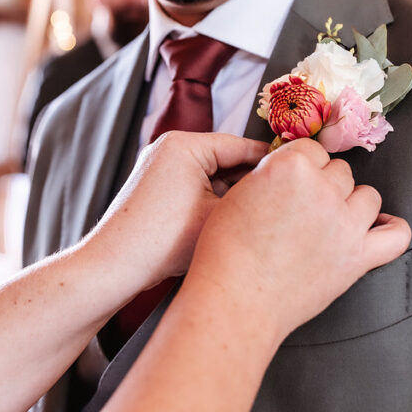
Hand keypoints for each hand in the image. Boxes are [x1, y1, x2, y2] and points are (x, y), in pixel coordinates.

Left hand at [84, 131, 268, 291]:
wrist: (113, 267)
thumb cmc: (160, 241)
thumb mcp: (218, 216)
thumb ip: (251, 197)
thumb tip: (279, 189)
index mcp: (184, 143)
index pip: (242, 146)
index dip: (272, 165)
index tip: (297, 177)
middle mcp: (168, 147)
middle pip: (226, 160)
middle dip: (251, 182)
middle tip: (284, 201)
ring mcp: (159, 167)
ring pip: (212, 176)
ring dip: (232, 195)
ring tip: (260, 216)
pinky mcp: (155, 187)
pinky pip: (195, 187)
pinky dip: (213, 202)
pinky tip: (232, 223)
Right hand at [187, 137, 410, 341]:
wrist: (235, 299)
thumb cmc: (227, 253)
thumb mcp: (239, 194)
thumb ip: (272, 175)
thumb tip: (292, 173)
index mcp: (290, 167)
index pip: (312, 150)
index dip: (301, 167)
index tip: (292, 183)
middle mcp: (323, 190)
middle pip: (340, 172)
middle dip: (324, 186)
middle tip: (303, 209)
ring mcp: (345, 223)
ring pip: (368, 196)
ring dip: (352, 204)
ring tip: (331, 220)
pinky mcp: (358, 257)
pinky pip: (397, 235)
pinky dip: (392, 229)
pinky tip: (379, 229)